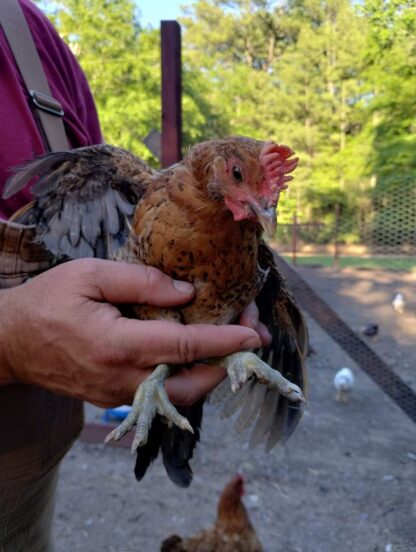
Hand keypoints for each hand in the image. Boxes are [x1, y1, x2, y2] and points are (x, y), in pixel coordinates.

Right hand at [0, 259, 260, 406]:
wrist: (11, 343)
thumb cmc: (48, 302)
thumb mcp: (89, 275)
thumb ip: (140, 282)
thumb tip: (186, 293)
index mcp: (117, 345)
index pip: (184, 346)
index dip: (224, 340)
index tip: (253, 333)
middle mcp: (121, 379)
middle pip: (190, 385)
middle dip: (227, 364)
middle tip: (248, 336)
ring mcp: (117, 395)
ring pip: (179, 398)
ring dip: (210, 374)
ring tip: (229, 344)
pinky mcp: (113, 399)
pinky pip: (160, 396)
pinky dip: (186, 379)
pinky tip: (195, 355)